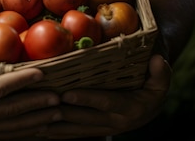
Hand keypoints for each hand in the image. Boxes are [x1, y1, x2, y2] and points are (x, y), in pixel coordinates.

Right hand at [0, 51, 61, 138]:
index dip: (21, 81)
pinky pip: (5, 135)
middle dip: (37, 105)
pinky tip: (37, 127)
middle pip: (11, 112)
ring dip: (35, 121)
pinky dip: (24, 132)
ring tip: (55, 114)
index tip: (40, 73)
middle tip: (58, 98)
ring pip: (12, 128)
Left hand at [35, 54, 171, 138]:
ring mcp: (102, 129)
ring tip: (33, 117)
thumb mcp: (161, 78)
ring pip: (75, 129)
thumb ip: (161, 71)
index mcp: (129, 108)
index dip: (86, 99)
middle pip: (84, 118)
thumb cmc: (152, 83)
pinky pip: (72, 133)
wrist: (150, 104)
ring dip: (55, 124)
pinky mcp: (93, 131)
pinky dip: (56, 131)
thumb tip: (158, 60)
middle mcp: (114, 122)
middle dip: (62, 112)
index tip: (67, 94)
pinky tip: (37, 127)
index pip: (105, 103)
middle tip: (41, 104)